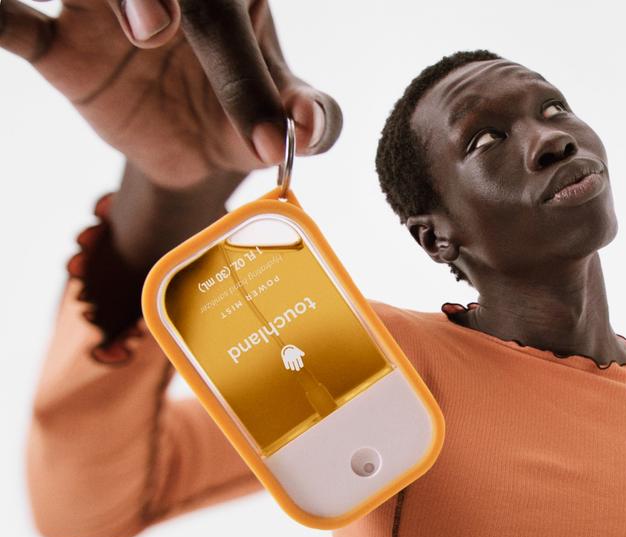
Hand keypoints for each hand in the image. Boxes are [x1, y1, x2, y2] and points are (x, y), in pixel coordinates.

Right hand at [0, 0, 343, 188]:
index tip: (265, 134)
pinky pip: (20, 26)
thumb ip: (303, 116)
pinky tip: (2, 14)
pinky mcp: (61, 49)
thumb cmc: (240, 116)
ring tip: (136, 29)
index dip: (246, 70)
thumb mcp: (278, 122)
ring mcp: (107, 12)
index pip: (231, 15)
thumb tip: (309, 127)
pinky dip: (4, 16)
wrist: (192, 148)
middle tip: (158, 30)